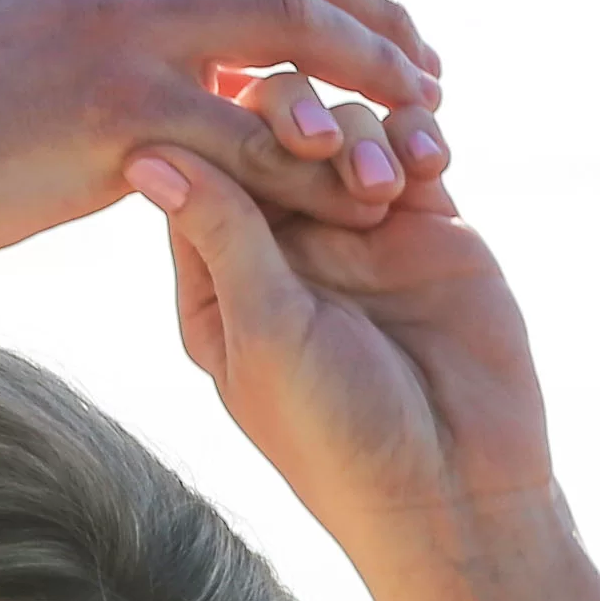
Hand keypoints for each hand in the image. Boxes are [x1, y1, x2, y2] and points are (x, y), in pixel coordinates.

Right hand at [0, 0, 451, 300]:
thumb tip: (200, 47)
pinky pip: (249, 136)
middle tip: (431, 88)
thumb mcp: (28, 33)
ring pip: (291, 35)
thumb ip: (119, 18)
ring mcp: (113, 26)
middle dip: (381, 25)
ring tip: (415, 145)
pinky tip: (353, 204)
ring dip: (370, 90)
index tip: (390, 37)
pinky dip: (315, 170)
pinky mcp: (110, 111)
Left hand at [130, 142, 599, 600]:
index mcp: (219, 282)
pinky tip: (431, 160)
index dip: (215, 129)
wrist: (455, 484)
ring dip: (361, 131)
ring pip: (342, 125)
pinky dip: (417, 135)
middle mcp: (283, 250)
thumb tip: (144, 152)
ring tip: (384, 187)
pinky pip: (412, 146)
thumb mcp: (265, 332)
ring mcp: (357, 232)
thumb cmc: (337, 432)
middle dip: (290, 117)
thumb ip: (219, 232)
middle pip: (267, 133)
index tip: (237, 119)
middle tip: (317, 138)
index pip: (198, 171)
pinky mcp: (429, 226)